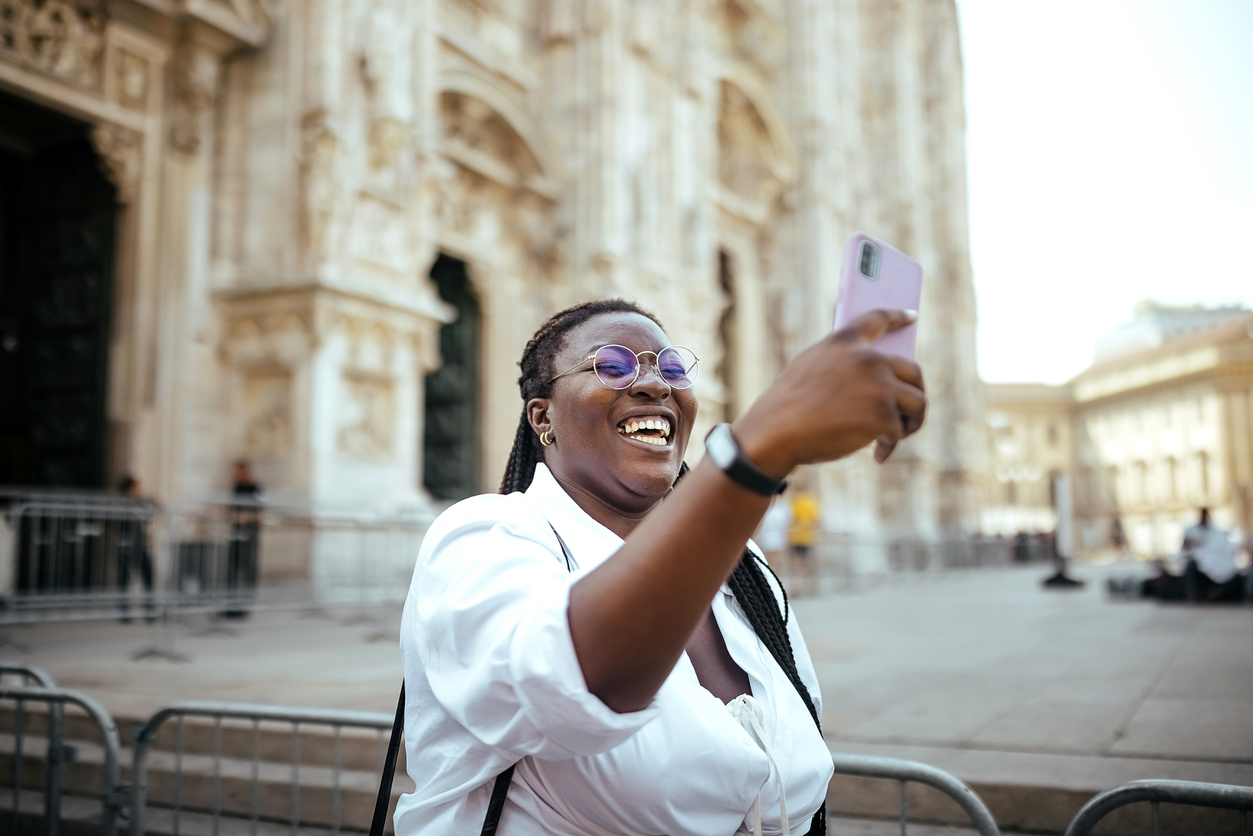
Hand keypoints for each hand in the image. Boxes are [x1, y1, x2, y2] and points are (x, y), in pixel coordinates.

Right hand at [733, 309, 926, 476]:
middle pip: (912, 370)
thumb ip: (840, 364)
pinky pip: (900, 431)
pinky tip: (876, 455)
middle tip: (909, 410)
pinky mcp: (883, 416)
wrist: (777, 431)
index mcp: (845, 342)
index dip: (897, 316)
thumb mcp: (809, 368)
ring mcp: (879, 387)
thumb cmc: (787, 406)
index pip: (877, 319)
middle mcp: (868, 360)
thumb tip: (872, 378)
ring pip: (918, 402)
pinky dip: (890, 445)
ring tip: (897, 434)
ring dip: (912, 421)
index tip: (912, 317)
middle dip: (915, 391)